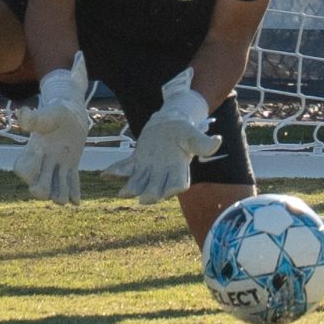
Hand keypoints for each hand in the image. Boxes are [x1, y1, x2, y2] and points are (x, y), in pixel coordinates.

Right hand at [14, 52, 89, 203]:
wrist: (71, 112)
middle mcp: (44, 160)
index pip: (24, 168)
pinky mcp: (71, 165)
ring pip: (56, 185)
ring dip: (59, 194)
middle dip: (41, 190)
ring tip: (64, 200)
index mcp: (34, 150)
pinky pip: (72, 181)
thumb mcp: (49, 113)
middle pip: (38, 183)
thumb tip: (22, 112)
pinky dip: (74, 192)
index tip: (37, 165)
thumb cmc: (57, 112)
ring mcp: (57, 164)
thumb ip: (35, 117)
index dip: (28, 171)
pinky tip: (77, 202)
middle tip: (45, 194)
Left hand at [103, 68, 221, 203]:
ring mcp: (148, 169)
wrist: (169, 124)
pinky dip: (115, 171)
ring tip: (123, 192)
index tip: (169, 192)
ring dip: (131, 187)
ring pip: (139, 182)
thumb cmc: (183, 130)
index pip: (178, 183)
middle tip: (144, 199)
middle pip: (157, 188)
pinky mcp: (136, 161)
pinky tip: (105, 174)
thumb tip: (218, 141)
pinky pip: (124, 168)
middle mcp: (163, 173)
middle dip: (150, 194)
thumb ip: (203, 142)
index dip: (173, 188)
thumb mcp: (193, 134)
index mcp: (179, 168)